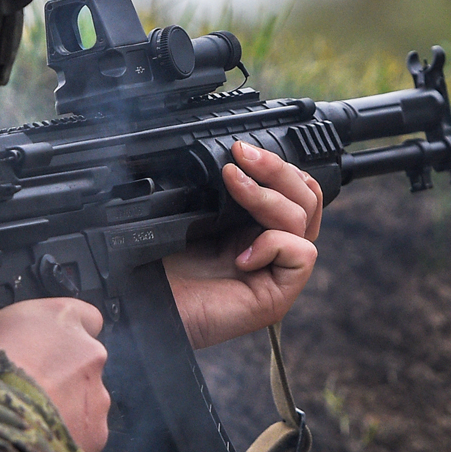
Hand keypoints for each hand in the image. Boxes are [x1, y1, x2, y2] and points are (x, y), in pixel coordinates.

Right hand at [0, 298, 110, 451]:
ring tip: (25, 419)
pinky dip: (64, 437)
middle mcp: (88, 352)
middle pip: (81, 362)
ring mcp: (95, 395)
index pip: (82, 316)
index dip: (61, 333)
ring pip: (84, 400)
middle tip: (25, 389)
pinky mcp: (95, 433)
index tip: (44, 346)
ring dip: (62, 407)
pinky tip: (35, 440)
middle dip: (59, 375)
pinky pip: (82, 434)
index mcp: (61, 318)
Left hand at [165, 141, 321, 348]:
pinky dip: (274, 245)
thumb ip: (220, 191)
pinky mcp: (277, 296)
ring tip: (233, 185)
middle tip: (241, 154)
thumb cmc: (159, 264)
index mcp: (255, 227)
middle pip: (306, 197)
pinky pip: (302, 254)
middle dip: (277, 168)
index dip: (277, 165)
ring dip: (268, 196)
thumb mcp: (192, 214)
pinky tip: (240, 257)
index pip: (294, 188)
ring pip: (303, 219)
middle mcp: (272, 248)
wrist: (144, 302)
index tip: (239, 149)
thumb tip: (236, 158)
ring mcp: (276, 272)